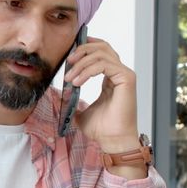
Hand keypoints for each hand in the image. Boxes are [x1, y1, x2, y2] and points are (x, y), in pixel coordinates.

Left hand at [62, 36, 145, 178]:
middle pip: (102, 47)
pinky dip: (88, 71)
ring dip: (81, 64)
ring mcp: (124, 74)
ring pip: (101, 54)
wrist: (112, 141)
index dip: (85, 47)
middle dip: (82, 50)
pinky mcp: (126, 78)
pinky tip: (77, 82)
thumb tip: (59, 96)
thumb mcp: (81, 111)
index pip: (101, 51)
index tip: (69, 55)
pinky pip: (104, 65)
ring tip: (70, 78)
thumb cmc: (102, 129)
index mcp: (111, 77)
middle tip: (68, 62)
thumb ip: (74, 100)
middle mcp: (119, 72)